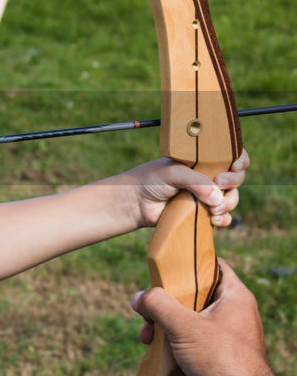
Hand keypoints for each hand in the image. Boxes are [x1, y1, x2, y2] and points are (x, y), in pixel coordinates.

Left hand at [128, 149, 248, 227]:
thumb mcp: (173, 173)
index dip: (240, 160)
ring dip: (228, 203)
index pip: (231, 156)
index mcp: (202, 161)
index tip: (235, 166)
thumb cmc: (151, 180)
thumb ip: (196, 182)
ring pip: (231, 198)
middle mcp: (207, 177)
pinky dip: (224, 219)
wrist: (135, 203)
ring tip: (213, 208)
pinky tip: (214, 220)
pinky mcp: (202, 213)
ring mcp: (206, 195)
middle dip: (233, 182)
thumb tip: (217, 199)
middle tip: (218, 183)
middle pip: (236, 178)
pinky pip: (223, 217)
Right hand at [131, 259, 272, 375]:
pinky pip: (184, 340)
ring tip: (147, 336)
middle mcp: (230, 314)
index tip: (165, 268)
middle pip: (190, 294)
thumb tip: (137, 298)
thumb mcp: (184, 324)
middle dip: (163, 302)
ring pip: (183, 319)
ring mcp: (220, 336)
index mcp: (234, 297)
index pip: (213, 267)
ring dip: (160, 325)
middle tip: (147, 311)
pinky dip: (167, 342)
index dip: (189, 264)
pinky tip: (154, 350)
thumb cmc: (220, 359)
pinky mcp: (209, 356)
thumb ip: (157, 304)